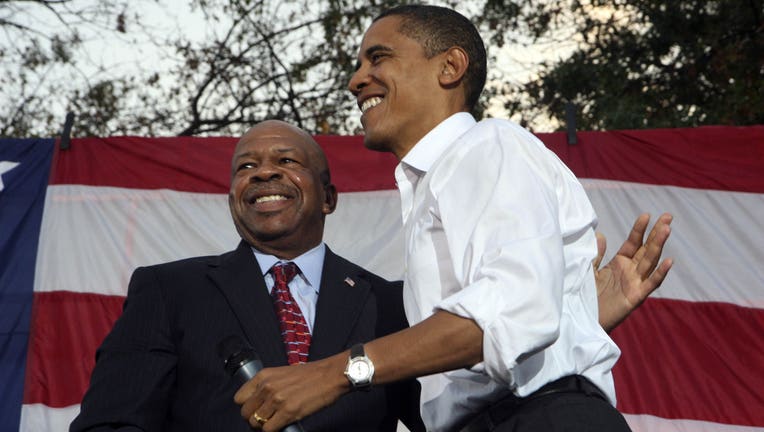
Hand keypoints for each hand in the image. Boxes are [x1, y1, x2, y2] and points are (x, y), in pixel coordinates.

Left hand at [234, 355, 347, 430]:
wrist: (331, 375)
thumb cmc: (311, 375)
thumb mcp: (283, 374)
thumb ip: (269, 386)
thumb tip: (261, 403)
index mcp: (264, 376)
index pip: (239, 398)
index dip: (247, 407)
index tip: (257, 409)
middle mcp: (267, 387)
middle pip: (246, 413)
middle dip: (254, 419)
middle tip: (267, 419)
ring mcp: (277, 400)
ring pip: (255, 423)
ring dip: (264, 426)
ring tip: (275, 422)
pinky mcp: (288, 412)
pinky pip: (268, 430)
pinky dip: (273, 431)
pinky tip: (282, 425)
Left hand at [594, 213, 673, 331]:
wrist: (584, 318)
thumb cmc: (587, 295)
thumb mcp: (589, 270)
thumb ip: (596, 254)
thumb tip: (600, 234)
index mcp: (620, 263)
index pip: (633, 242)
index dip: (639, 229)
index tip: (646, 215)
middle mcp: (630, 271)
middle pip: (646, 249)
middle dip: (657, 232)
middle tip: (668, 216)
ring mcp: (634, 283)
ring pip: (650, 261)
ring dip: (658, 246)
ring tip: (667, 229)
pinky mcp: (635, 297)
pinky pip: (650, 284)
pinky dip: (660, 273)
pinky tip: (669, 261)